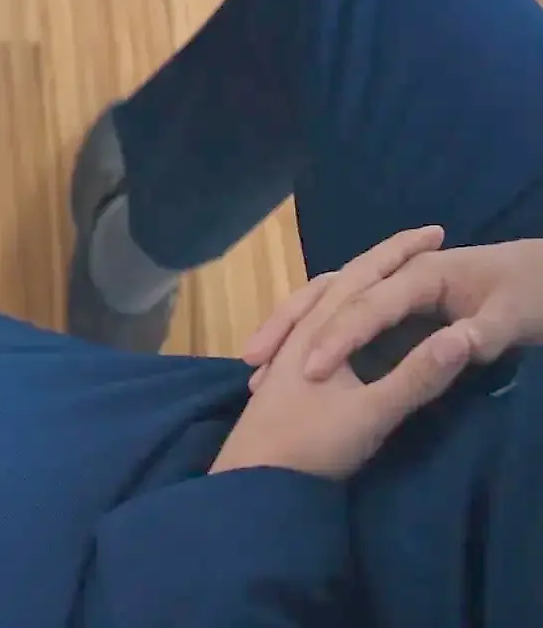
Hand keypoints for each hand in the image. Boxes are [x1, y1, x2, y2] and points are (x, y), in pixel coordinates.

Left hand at [215, 227, 475, 480]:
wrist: (249, 480)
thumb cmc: (309, 446)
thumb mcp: (372, 413)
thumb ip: (416, 375)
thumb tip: (462, 336)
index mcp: (320, 329)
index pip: (365, 275)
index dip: (402, 251)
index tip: (437, 231)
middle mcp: (297, 330)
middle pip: (338, 282)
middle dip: (380, 259)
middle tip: (422, 240)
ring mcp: (284, 352)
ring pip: (317, 302)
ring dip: (352, 283)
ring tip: (382, 274)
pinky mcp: (280, 375)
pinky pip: (309, 327)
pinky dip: (331, 312)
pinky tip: (339, 328)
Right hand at [280, 237, 542, 378]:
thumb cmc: (529, 295)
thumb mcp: (510, 321)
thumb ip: (483, 338)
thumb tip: (453, 347)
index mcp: (421, 277)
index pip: (364, 307)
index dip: (336, 338)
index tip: (310, 373)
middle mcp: (396, 278)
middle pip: (324, 298)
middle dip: (286, 328)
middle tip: (255, 365)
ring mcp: (391, 289)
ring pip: (321, 303)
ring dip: (287, 330)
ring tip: (257, 365)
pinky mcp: (394, 307)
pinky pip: (332, 315)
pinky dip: (304, 335)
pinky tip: (288, 363)